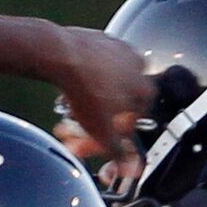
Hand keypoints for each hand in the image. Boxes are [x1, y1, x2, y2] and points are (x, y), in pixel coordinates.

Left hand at [47, 26, 150, 166]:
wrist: (60, 55)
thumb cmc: (86, 88)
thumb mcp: (103, 132)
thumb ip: (119, 152)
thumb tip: (129, 165)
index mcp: (146, 89)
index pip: (138, 120)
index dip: (119, 135)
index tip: (105, 140)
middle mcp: (138, 66)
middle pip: (122, 103)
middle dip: (103, 119)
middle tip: (87, 128)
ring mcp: (119, 49)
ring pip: (109, 85)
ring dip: (95, 102)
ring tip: (76, 111)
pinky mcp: (100, 40)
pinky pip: (96, 68)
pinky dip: (87, 82)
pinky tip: (74, 92)